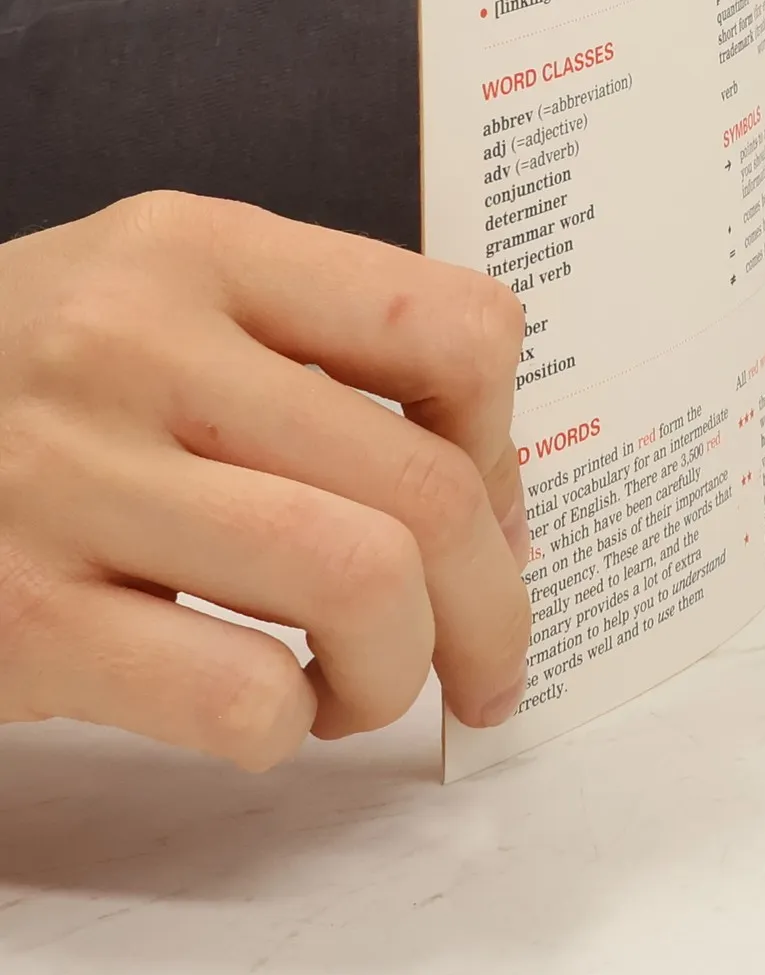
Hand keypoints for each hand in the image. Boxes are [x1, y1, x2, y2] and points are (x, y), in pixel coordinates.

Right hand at [0, 194, 531, 769]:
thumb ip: (313, 349)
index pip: (454, 327)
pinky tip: (267, 710)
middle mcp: (139, 343)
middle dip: (493, 598)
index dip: (505, 440)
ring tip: (369, 685)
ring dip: (403, 667)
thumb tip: (489, 491)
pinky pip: (240, 695)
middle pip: (425, 482)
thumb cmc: (21, 375)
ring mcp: (70, 480)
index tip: (493, 506)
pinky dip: (289, 725)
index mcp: (200, 249)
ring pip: (359, 583)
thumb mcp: (159, 294)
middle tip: (490, 653)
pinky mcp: (17, 617)